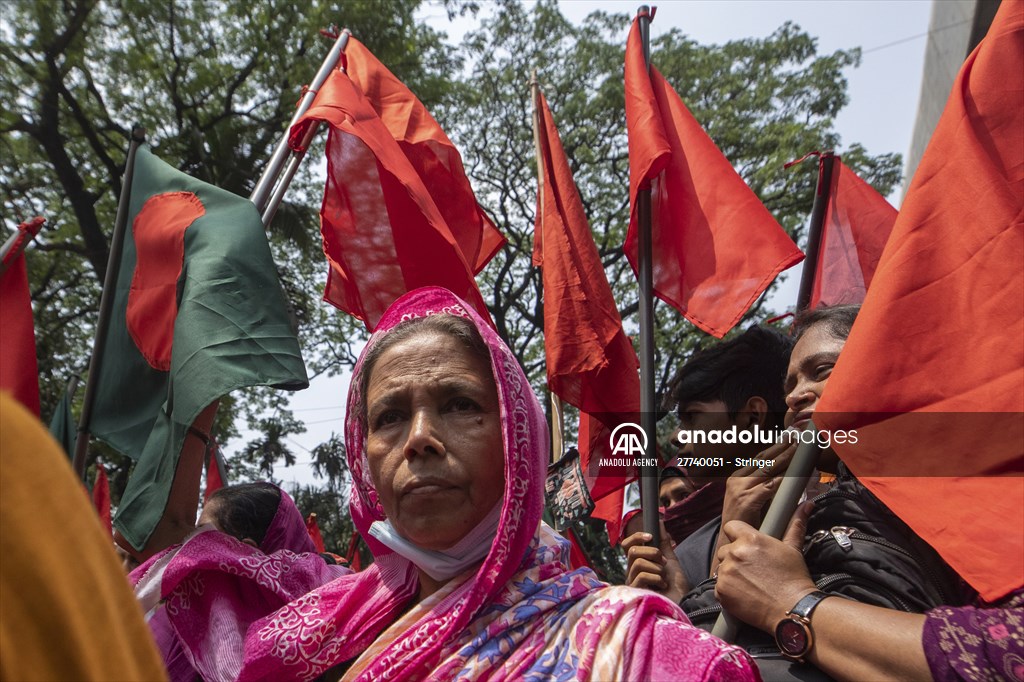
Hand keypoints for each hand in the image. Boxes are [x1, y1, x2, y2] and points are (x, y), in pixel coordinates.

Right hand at [622, 521, 688, 603]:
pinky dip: (657, 578)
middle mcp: (631, 573)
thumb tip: (660, 522)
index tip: (651, 537)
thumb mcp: (670, 560)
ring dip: (657, 568)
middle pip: (633, 551)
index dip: (636, 537)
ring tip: (664, 578)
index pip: (627, 545)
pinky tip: (662, 587)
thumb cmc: (676, 587)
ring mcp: (631, 583)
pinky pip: (641, 576)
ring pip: (638, 563)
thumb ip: (663, 543)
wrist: (683, 604)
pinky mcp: (634, 593)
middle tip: (664, 564)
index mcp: (638, 564)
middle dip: (653, 553)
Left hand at [714, 501, 816, 632]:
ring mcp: (726, 572)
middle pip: (725, 549)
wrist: (793, 609)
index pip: (731, 526)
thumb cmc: (794, 579)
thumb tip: (806, 505)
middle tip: (752, 569)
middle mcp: (735, 553)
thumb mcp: (793, 548)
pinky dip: (728, 591)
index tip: (745, 545)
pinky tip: (745, 594)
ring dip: (731, 573)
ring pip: (721, 567)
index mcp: (750, 539)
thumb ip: (795, 524)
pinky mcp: (721, 591)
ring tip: (750, 582)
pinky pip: (719, 587)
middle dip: (735, 556)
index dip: (737, 535)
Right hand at [722, 440, 796, 527]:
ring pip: (768, 469)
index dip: (777, 448)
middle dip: (782, 447)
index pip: (761, 458)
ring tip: (798, 450)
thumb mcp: (754, 499)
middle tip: (798, 437)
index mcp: (739, 477)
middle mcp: (737, 479)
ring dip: (785, 458)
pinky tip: (792, 473)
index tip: (791, 439)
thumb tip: (790, 479)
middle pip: (764, 459)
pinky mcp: (746, 499)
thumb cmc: (744, 521)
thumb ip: (768, 488)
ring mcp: (740, 488)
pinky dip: (782, 479)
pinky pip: (769, 486)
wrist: (727, 542)